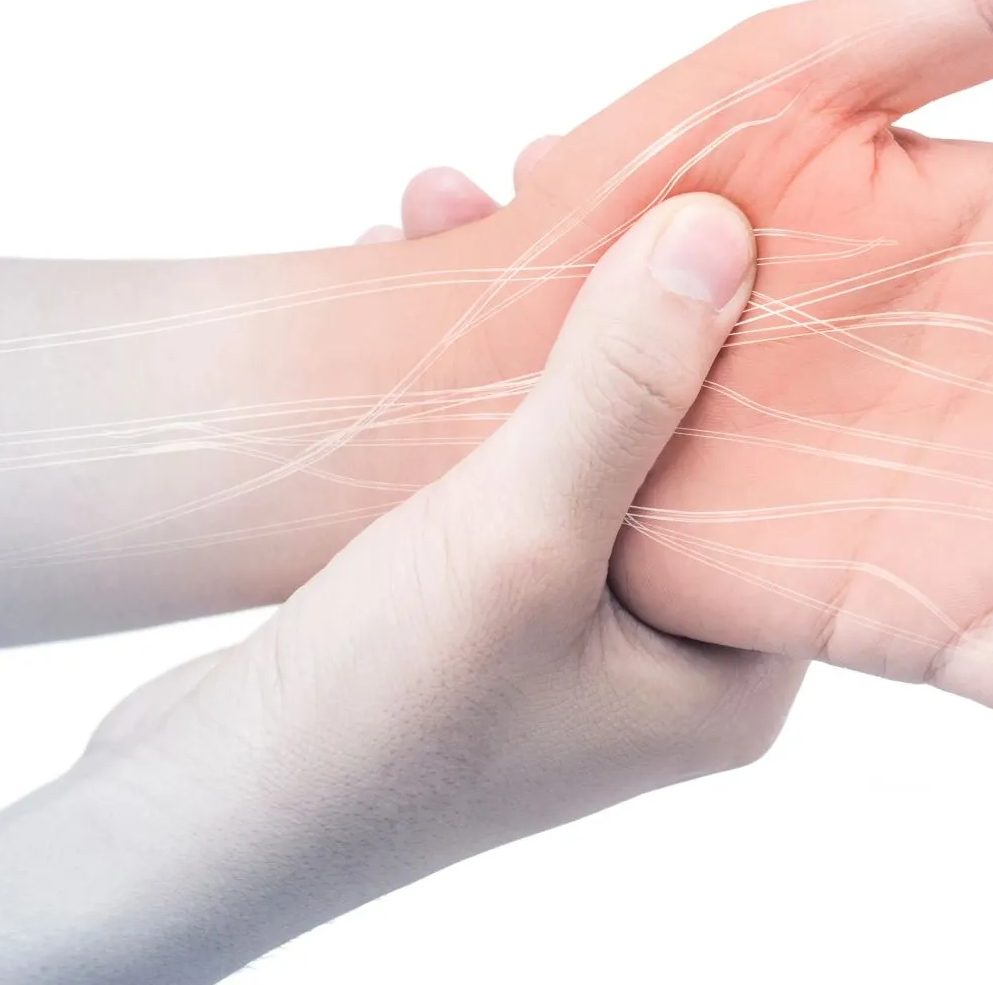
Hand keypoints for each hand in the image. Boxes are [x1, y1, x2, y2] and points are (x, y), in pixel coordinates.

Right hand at [0, 192, 800, 983]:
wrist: (197, 813)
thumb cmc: (376, 722)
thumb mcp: (521, 536)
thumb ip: (625, 385)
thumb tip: (718, 231)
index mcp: (728, 672)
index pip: (795, 470)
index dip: (759, 332)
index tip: (708, 203)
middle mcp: (664, 649)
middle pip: (679, 429)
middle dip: (614, 299)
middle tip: (559, 179)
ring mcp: (570, 619)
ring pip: (579, 424)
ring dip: (518, 314)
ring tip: (449, 204)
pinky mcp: (480, 592)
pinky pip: (501, 448)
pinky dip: (459, 364)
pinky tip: (401, 269)